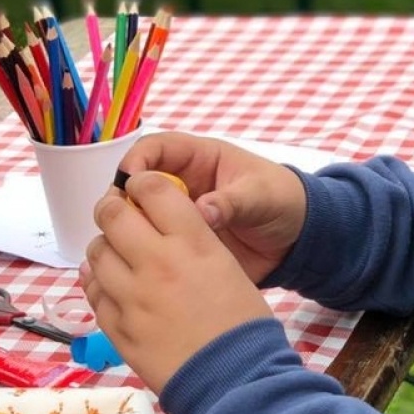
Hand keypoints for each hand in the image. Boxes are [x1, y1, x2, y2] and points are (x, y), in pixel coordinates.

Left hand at [81, 173, 276, 391]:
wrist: (236, 383)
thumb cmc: (243, 325)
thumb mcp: (227, 266)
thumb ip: (191, 240)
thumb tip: (158, 226)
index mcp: (192, 242)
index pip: (150, 187)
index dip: (141, 182)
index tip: (140, 190)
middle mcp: (157, 262)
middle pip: (112, 213)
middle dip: (112, 207)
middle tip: (118, 215)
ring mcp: (132, 297)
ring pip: (96, 253)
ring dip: (104, 247)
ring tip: (116, 254)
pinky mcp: (117, 329)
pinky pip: (94, 293)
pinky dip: (98, 283)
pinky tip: (108, 284)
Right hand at [112, 132, 306, 283]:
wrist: (298, 241)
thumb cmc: (283, 201)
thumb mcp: (261, 196)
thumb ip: (232, 201)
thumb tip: (204, 212)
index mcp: (200, 158)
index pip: (156, 148)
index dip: (137, 160)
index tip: (129, 182)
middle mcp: (183, 184)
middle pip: (137, 183)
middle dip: (123, 196)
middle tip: (116, 218)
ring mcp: (180, 215)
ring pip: (140, 215)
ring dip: (128, 226)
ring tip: (121, 244)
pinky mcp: (182, 242)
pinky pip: (156, 244)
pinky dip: (143, 251)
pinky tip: (135, 264)